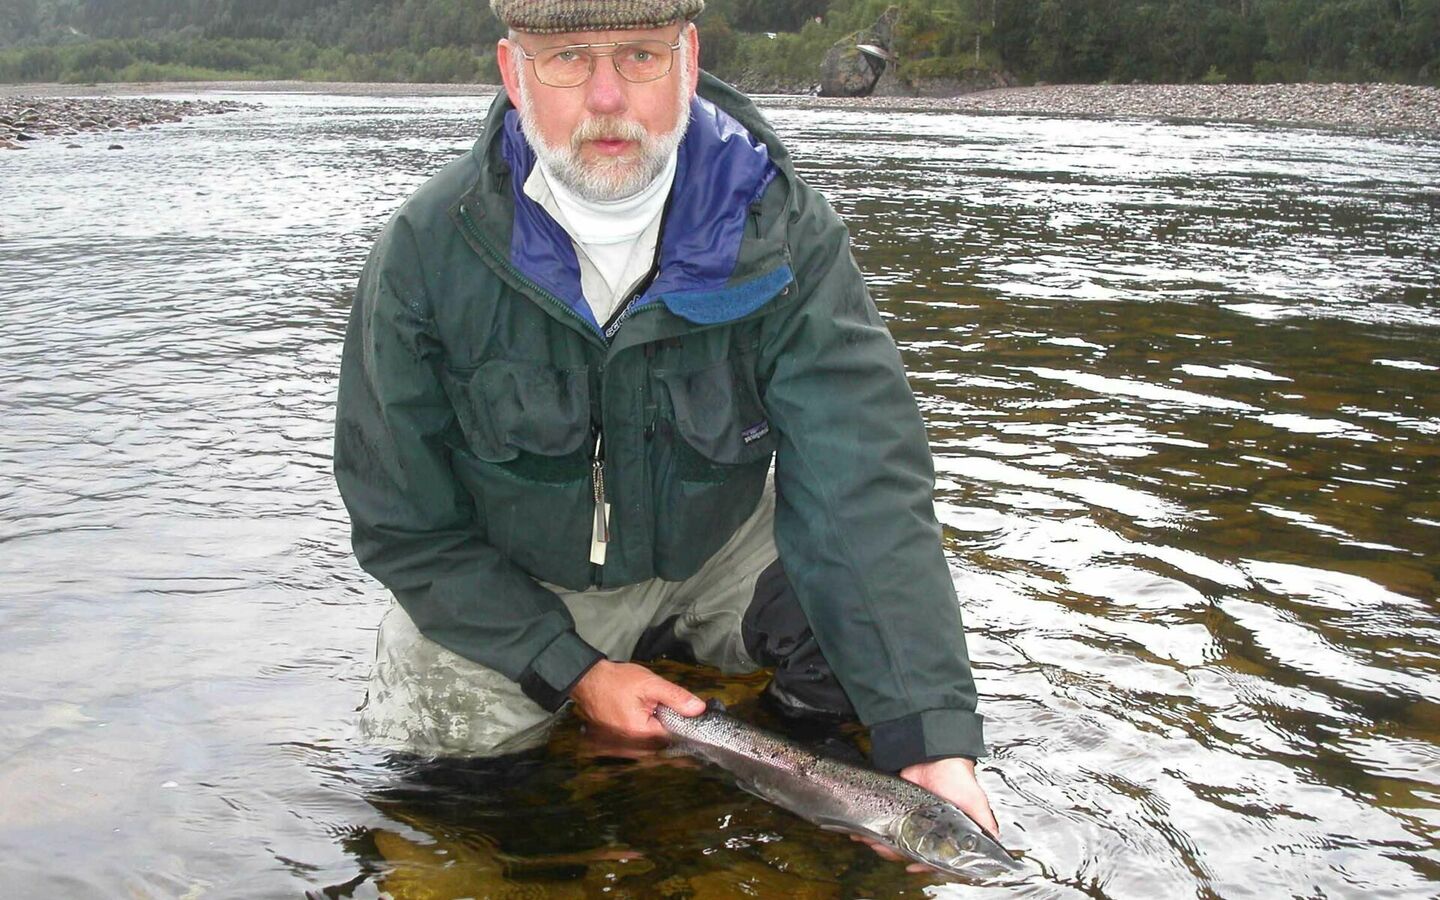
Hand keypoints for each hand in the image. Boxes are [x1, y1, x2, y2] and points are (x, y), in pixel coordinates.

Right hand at [568, 660, 705, 741]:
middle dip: (667, 729)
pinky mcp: (616, 744)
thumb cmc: (617, 680)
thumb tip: (698, 709)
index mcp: (639, 733)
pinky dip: (643, 735)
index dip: (681, 725)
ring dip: (655, 733)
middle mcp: (629, 745)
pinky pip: (637, 746)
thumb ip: (675, 697)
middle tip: (663, 709)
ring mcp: (620, 747)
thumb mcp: (650, 684)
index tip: (686, 716)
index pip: (672, 737)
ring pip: (649, 746)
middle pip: (661, 744)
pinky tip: (642, 719)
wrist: (588, 680)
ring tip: (650, 712)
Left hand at [851, 757, 998, 871]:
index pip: (935, 858)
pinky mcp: (894, 807)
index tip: (914, 866)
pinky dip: (870, 830)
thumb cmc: (959, 779)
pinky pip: (881, 824)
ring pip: (893, 842)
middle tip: (887, 850)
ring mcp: (909, 819)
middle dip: (896, 854)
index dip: (925, 865)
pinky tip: (862, 832)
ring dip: (881, 845)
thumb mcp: (977, 804)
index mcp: (947, 834)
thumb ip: (985, 826)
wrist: (935, 754)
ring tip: (872, 841)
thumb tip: (996, 848)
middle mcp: (928, 830)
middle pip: (910, 852)